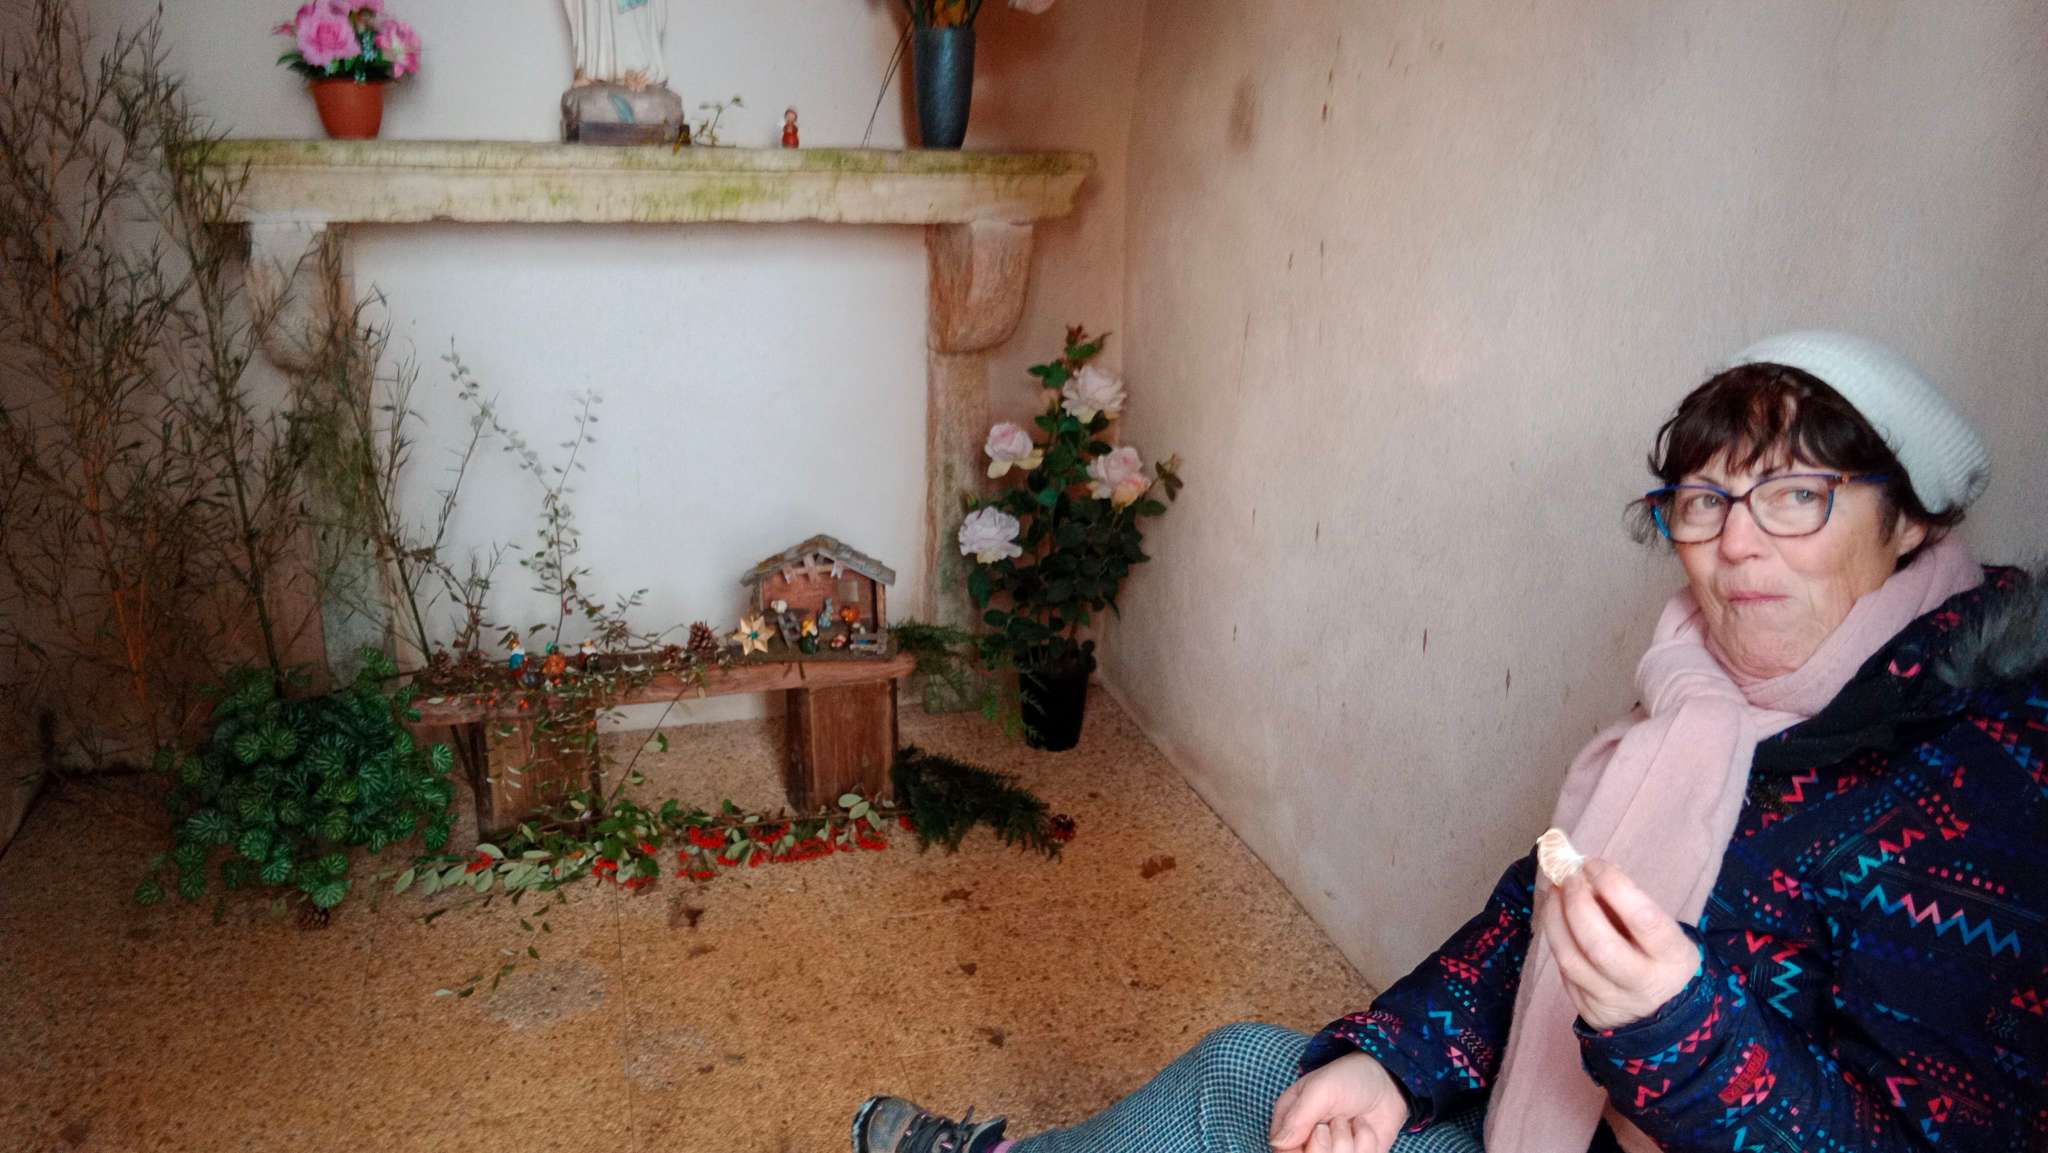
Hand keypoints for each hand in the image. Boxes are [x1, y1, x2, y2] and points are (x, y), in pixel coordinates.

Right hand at [1268, 1051, 1408, 1152]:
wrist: (1387, 1081)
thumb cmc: (1349, 1078)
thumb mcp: (1320, 1089)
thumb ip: (1298, 1117)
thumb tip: (1278, 1143)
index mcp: (1289, 1122)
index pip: (1282, 1151)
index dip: (1300, 1150)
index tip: (1318, 1132)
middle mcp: (1308, 1140)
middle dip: (1328, 1144)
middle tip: (1336, 1121)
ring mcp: (1332, 1151)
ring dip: (1348, 1143)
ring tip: (1350, 1121)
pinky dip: (1366, 1146)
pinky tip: (1364, 1129)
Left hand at [1542, 858, 1699, 1030]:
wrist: (1664, 1008)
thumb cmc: (1658, 953)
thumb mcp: (1661, 928)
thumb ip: (1627, 902)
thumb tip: (1587, 871)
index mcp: (1672, 956)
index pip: (1644, 919)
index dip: (1613, 886)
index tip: (1592, 864)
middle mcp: (1643, 984)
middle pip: (1600, 946)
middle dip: (1577, 905)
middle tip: (1567, 877)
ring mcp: (1613, 1001)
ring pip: (1571, 960)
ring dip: (1554, 919)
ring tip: (1553, 892)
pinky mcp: (1589, 1011)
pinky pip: (1564, 971)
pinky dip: (1557, 940)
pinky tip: (1556, 920)